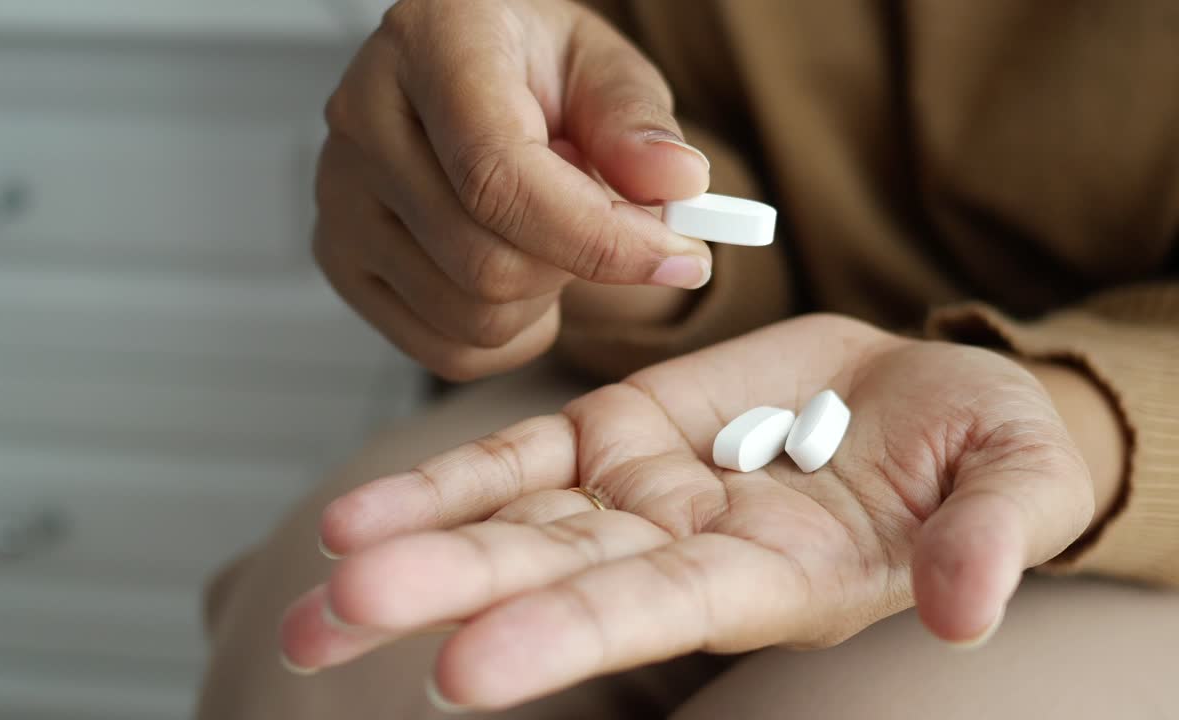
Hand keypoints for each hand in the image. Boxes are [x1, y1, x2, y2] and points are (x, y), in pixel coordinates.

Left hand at [281, 314, 1096, 709]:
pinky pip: (514, 462)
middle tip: (332, 618)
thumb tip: (970, 607)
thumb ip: (991, 534)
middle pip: (547, 574)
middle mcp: (680, 551)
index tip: (461, 671)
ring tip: (314, 576)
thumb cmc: (978, 451)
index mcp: (770, 577)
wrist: (918, 403)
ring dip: (408, 549)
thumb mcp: (1010, 478)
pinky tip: (353, 517)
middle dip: (442, 595)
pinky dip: (441, 485)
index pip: (652, 610)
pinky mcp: (611, 435)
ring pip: (507, 524)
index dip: (563, 636)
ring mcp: (635, 494)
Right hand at [315, 0, 711, 380]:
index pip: (499, 174)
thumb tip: (677, 183)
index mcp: (431, 46)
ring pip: (469, 318)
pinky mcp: (341, 261)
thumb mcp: (602, 68)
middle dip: (579, 266)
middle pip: (487, 263)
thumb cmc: (532, 70)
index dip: (598, 236)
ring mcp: (340, 199)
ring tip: (551, 238)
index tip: (680, 255)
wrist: (464, 80)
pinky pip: (443, 351)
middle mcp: (363, 121)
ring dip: (543, 300)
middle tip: (609, 228)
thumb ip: (638, 122)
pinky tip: (521, 278)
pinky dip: (508, 337)